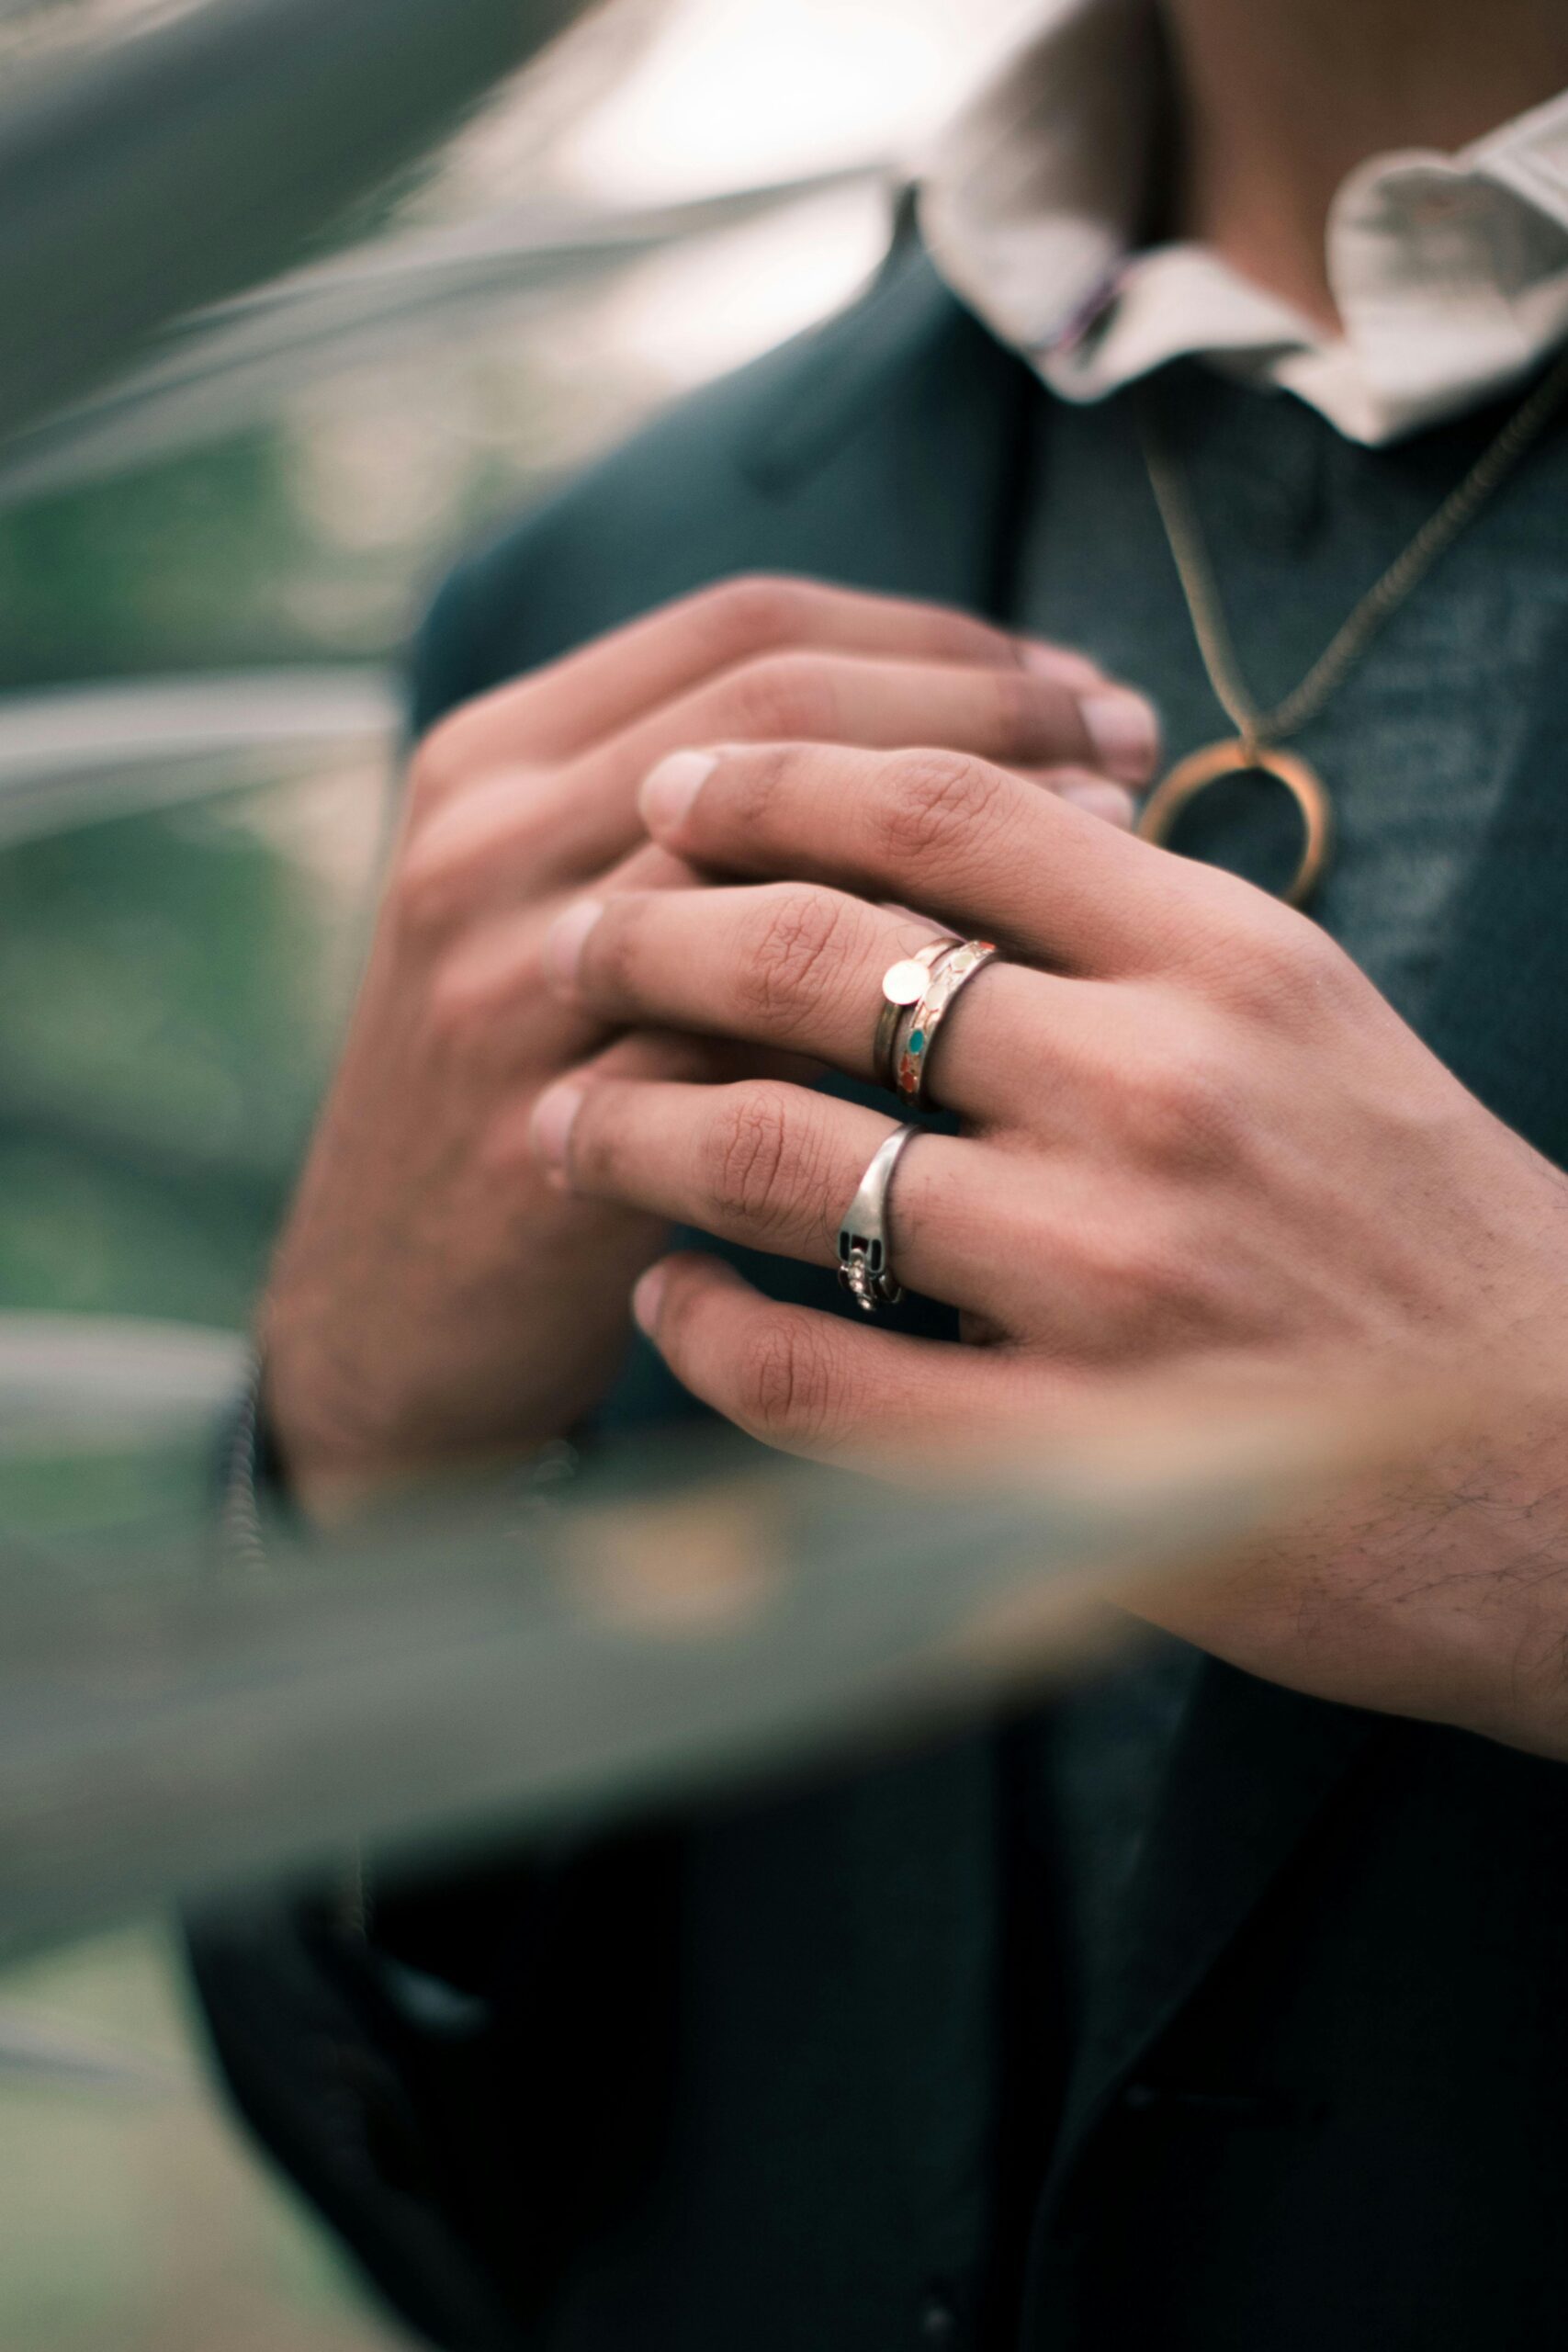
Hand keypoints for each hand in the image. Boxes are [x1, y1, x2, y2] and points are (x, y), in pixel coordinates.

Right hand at [261, 580, 1157, 1513]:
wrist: (396, 1317)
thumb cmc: (539, 1097)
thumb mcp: (579, 915)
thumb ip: (717, 823)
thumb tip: (976, 736)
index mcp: (498, 756)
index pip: (752, 627)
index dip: (940, 637)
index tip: (1078, 681)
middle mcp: (486, 840)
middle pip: (778, 706)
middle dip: (982, 704)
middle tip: (1131, 740)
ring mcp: (506, 977)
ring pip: (774, 852)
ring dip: (970, 832)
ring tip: (1116, 837)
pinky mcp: (552, 1120)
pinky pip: (762, 1036)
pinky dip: (908, 998)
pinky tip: (1029, 997)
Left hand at [529, 738, 1567, 1757]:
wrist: (1560, 1468)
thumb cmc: (1424, 1229)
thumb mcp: (1308, 1022)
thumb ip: (1131, 929)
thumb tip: (927, 841)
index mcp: (1224, 958)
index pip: (942, 808)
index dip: (771, 778)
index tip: (672, 794)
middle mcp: (1157, 1091)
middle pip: (818, 959)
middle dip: (651, 938)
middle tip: (575, 947)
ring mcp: (1104, 1275)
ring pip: (774, 1156)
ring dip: (630, 1127)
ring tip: (568, 1121)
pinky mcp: (1063, 1455)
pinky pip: (805, 1366)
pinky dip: (697, 1328)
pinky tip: (661, 1300)